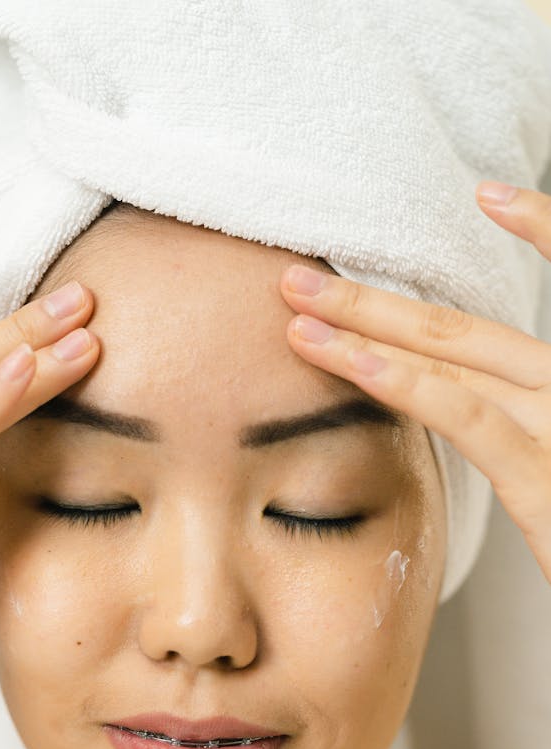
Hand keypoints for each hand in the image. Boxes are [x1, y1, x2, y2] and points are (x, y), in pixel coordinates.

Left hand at [279, 182, 550, 585]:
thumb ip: (535, 428)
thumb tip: (489, 408)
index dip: (539, 233)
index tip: (490, 196)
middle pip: (466, 328)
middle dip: (376, 299)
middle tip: (303, 275)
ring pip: (458, 357)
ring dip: (368, 328)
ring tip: (298, 309)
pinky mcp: (546, 476)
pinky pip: (469, 418)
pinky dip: (408, 383)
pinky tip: (356, 361)